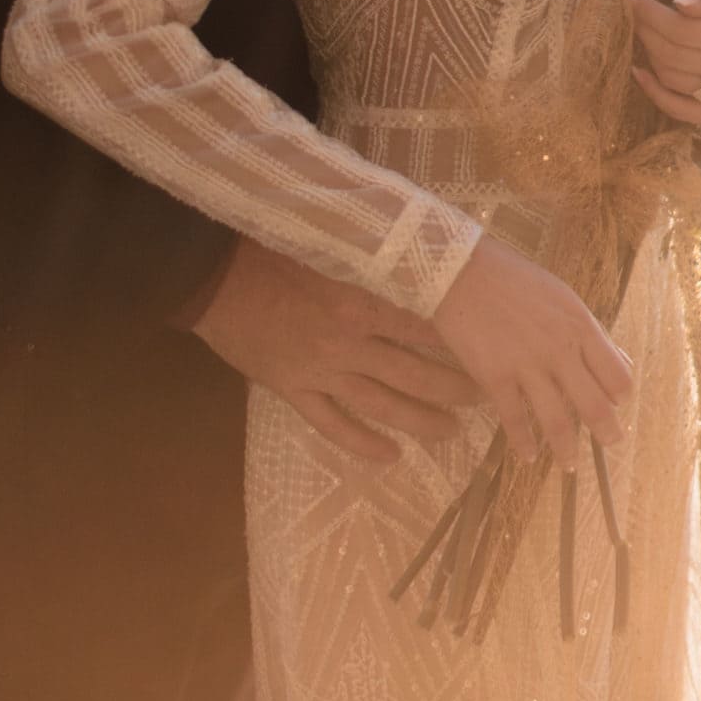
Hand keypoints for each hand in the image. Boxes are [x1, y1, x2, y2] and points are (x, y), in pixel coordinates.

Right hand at [189, 239, 481, 465]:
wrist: (212, 275)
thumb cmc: (269, 248)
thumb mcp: (328, 243)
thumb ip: (370, 257)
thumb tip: (414, 247)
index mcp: (363, 300)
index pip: (427, 329)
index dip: (460, 344)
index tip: (488, 352)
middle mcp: (350, 343)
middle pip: (416, 375)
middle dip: (454, 390)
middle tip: (484, 399)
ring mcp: (322, 372)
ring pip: (383, 406)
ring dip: (422, 422)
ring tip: (450, 433)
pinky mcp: (293, 391)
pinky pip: (334, 426)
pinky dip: (363, 445)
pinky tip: (389, 457)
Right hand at [432, 235, 632, 471]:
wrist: (461, 271)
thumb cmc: (513, 279)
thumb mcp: (562, 297)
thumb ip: (589, 331)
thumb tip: (620, 358)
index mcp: (581, 327)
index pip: (617, 375)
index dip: (620, 396)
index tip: (617, 406)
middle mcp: (560, 350)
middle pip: (595, 405)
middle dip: (607, 432)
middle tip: (611, 445)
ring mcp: (528, 366)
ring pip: (557, 421)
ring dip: (567, 449)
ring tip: (569, 465)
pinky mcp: (495, 377)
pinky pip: (515, 420)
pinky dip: (524, 443)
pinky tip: (527, 456)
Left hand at [628, 0, 700, 127]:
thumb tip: (678, 4)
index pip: (685, 29)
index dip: (652, 14)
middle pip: (674, 53)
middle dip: (646, 31)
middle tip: (633, 16)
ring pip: (672, 78)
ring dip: (650, 55)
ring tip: (646, 36)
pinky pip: (677, 108)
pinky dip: (653, 91)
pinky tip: (640, 72)